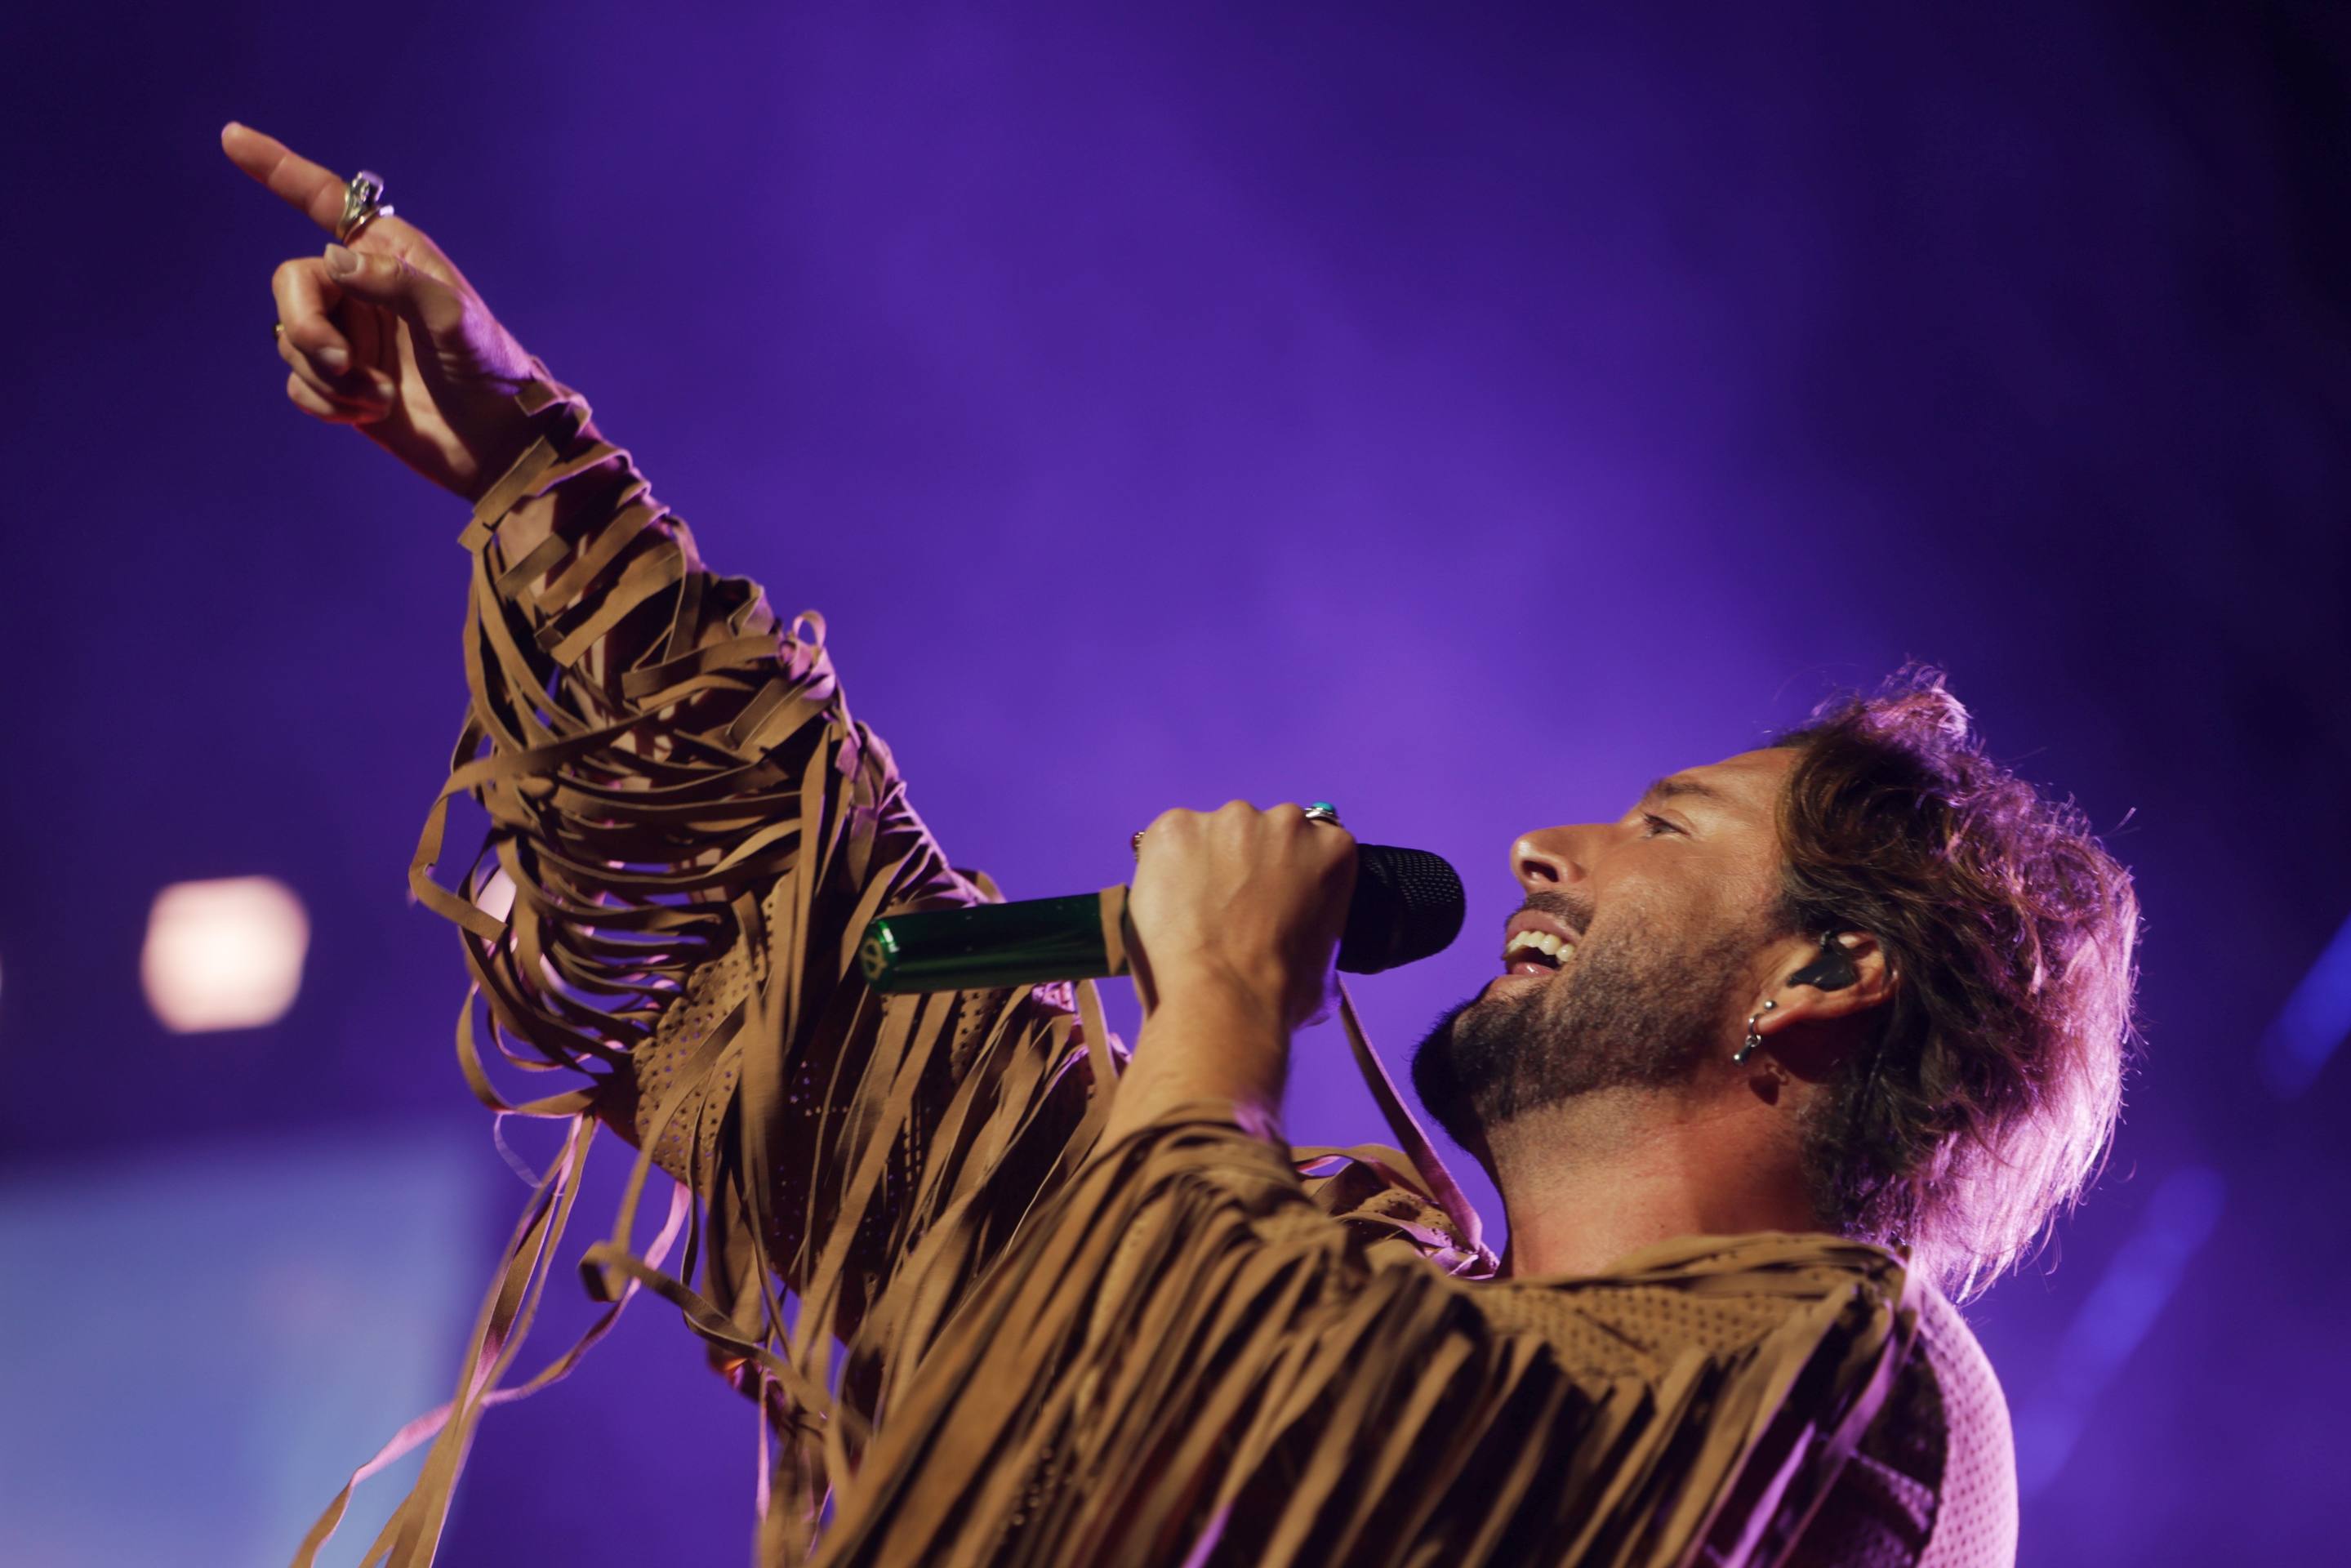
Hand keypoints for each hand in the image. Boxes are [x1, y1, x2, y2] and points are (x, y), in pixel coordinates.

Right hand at [222, 122, 542, 500]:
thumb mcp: (455, 320)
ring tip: (382, 397)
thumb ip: (397, 284)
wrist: (499, 445)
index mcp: (390, 255)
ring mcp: (349, 336)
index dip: (277, 169)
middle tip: (343, 363)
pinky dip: (327, 404)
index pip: (324, 202)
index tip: (232, 137)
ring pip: (291, 340)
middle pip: (291, 284)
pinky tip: (372, 413)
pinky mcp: (341, 385)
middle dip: (307, 326)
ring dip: (329, 377)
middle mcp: (362, 289)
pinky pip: (299, 385)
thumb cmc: (490, 371)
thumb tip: (333, 259)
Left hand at [1127, 802, 1356, 1032]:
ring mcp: (1230, 819)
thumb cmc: (1280, 993)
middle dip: (1244, 862)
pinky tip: (1168, 905)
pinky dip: (1164, 866)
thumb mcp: (1327, 953)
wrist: (1224, 1000)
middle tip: (1228, 911)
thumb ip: (1312, 917)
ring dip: (1203, 862)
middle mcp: (1286, 820)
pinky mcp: (1177, 826)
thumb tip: (1297, 933)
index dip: (1283, 871)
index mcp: (1332, 847)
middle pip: (1259, 831)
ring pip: (1212, 834)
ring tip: (1193, 913)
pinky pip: (1168, 839)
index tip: (1266, 897)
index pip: (1308, 842)